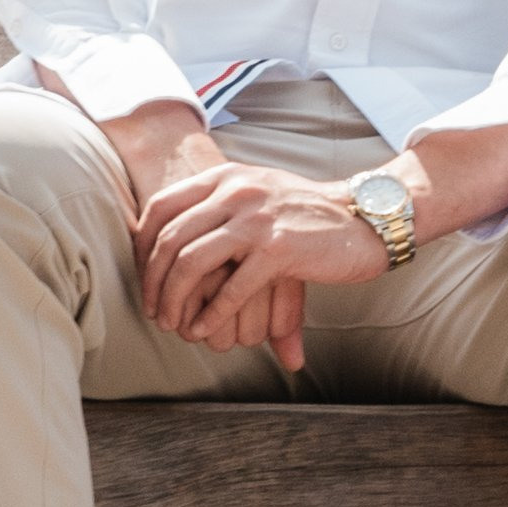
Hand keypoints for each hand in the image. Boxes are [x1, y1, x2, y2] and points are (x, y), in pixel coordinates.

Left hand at [132, 158, 392, 368]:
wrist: (364, 218)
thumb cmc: (307, 215)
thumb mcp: (258, 196)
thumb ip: (217, 209)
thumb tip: (170, 243)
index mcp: (225, 176)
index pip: (160, 208)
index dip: (142, 249)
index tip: (143, 279)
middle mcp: (235, 190)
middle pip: (169, 240)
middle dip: (154, 283)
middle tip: (155, 312)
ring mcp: (256, 218)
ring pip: (190, 263)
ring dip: (175, 301)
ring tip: (175, 325)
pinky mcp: (279, 248)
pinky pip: (231, 289)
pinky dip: (211, 316)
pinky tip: (204, 331)